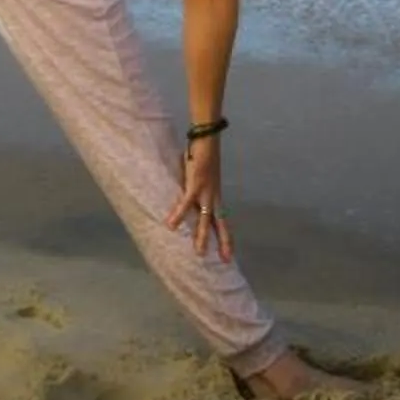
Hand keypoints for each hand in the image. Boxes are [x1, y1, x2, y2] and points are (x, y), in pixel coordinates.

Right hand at [163, 136, 232, 260]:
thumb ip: (196, 187)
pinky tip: (170, 225)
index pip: (223, 220)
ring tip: (200, 252)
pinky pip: (185, 203)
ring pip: (206, 219)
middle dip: (224, 242)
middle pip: (221, 223)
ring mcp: (206, 192)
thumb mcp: (201, 176)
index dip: (226, 236)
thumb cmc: (203, 155)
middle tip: (227, 260)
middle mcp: (214, 196)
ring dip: (202, 236)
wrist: (207, 140)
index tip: (229, 252)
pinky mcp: (195, 185)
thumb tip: (187, 193)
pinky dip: (178, 214)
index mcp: (216, 195)